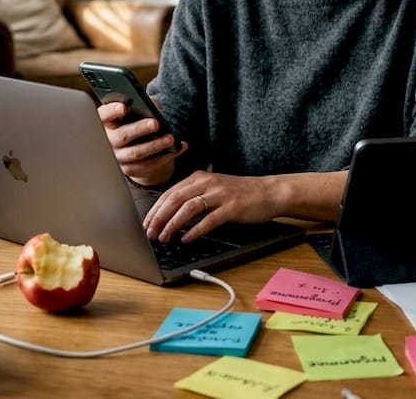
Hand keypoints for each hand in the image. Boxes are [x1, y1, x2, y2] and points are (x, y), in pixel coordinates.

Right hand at [96, 101, 184, 186]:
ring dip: (155, 145)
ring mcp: (119, 157)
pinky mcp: (131, 169)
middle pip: (121, 136)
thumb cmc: (135, 122)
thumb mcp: (137, 111)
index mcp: (106, 123)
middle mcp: (109, 141)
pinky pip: (148, 165)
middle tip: (156, 123)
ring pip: (136, 153)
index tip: (124, 107)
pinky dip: (165, 157)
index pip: (103, 116)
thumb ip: (142, 105)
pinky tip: (178, 148)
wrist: (135, 147)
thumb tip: (153, 105)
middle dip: (139, 129)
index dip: (111, 112)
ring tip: (170, 138)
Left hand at [143, 170, 282, 242]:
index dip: (155, 209)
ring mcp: (220, 194)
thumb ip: (194, 196)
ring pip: (188, 208)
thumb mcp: (213, 189)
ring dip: (173, 224)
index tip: (146, 224)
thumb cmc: (240, 194)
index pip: (170, 193)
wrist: (268, 192)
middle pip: (175, 199)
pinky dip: (195, 230)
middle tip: (150, 233)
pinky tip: (186, 239)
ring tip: (164, 237)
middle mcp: (207, 183)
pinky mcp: (232, 207)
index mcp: (199, 177)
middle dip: (159, 218)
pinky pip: (209, 220)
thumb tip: (169, 213)